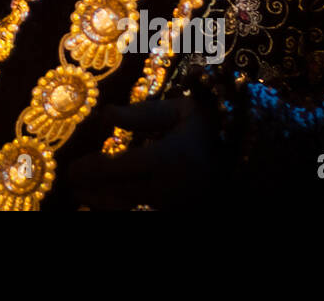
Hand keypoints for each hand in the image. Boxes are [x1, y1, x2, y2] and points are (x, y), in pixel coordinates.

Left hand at [64, 89, 227, 210]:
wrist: (251, 149)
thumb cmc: (211, 124)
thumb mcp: (178, 111)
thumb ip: (140, 114)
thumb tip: (103, 114)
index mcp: (167, 158)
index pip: (115, 168)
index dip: (89, 170)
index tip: (72, 169)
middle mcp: (170, 187)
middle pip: (118, 194)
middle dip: (91, 191)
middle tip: (72, 185)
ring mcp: (178, 204)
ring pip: (131, 209)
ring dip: (105, 204)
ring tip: (86, 197)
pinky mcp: (183, 211)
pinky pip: (147, 213)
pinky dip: (125, 208)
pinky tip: (112, 203)